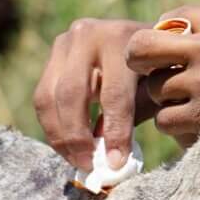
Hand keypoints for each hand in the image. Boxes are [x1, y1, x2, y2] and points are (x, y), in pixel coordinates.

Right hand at [32, 17, 152, 172]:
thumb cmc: (158, 68)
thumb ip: (135, 117)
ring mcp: (65, 42)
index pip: (114, 94)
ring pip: (48, 97)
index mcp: (122, 39)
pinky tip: (69, 147)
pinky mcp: (53, 55)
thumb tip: (112, 161)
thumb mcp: (156, 87)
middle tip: (89, 165)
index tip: (116, 164)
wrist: (146, 39)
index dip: (114, 133)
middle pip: (71, 94)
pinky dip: (53, 126)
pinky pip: (42, 98)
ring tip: (77, 160)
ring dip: (59, 136)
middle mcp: (88, 34)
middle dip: (77, 137)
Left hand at [124, 7, 199, 148]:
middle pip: (143, 45)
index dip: (164, 34)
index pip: (173, 16)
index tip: (172, 50)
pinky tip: (197, 123)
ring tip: (194, 103)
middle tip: (151, 70)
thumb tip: (163, 28)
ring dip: (167, 99)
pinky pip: (164, 119)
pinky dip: (176, 125)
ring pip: (154, 88)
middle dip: (140, 58)